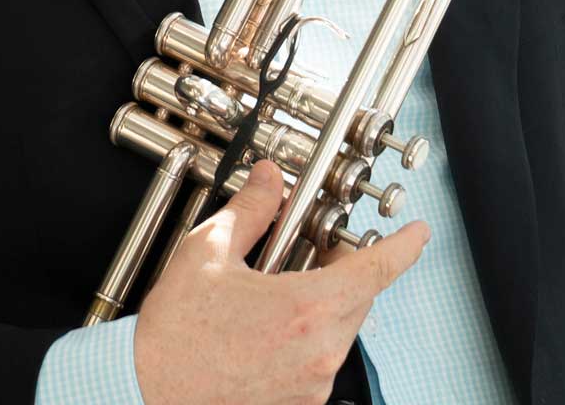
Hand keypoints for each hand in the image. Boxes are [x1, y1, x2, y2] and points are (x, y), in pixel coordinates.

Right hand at [131, 158, 429, 404]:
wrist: (146, 394)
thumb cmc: (174, 336)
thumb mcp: (207, 254)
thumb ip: (251, 211)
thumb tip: (270, 181)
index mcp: (306, 309)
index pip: (376, 270)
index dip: (404, 246)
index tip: (417, 233)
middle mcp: (319, 351)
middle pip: (357, 298)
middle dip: (342, 270)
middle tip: (308, 252)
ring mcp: (311, 384)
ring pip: (339, 330)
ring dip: (322, 306)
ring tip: (275, 294)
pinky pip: (319, 362)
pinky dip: (306, 339)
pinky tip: (267, 329)